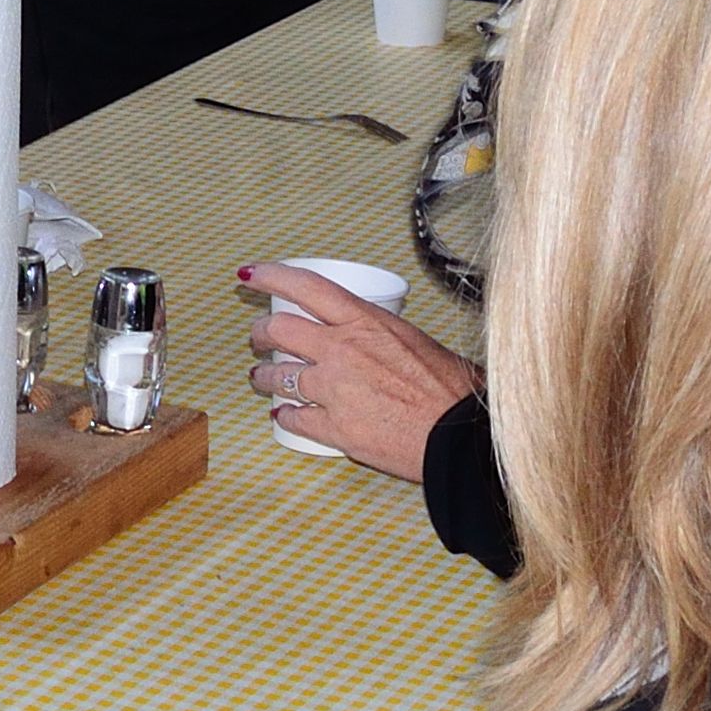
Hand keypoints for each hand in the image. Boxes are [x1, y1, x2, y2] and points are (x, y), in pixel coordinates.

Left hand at [242, 265, 478, 482]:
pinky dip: (285, 415)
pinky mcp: (334, 428)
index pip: (305, 287)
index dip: (270, 277)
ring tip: (262, 378)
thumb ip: (383, 335)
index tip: (251, 274)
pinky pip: (293, 418)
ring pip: (277, 376)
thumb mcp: (416, 340)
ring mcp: (333, 390)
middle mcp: (341, 351)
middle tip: (259, 337)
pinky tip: (285, 415)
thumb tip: (374, 340)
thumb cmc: (452, 389)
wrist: (460, 436)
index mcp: (365, 322)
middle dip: (260, 332)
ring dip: (264, 376)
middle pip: (278, 330)